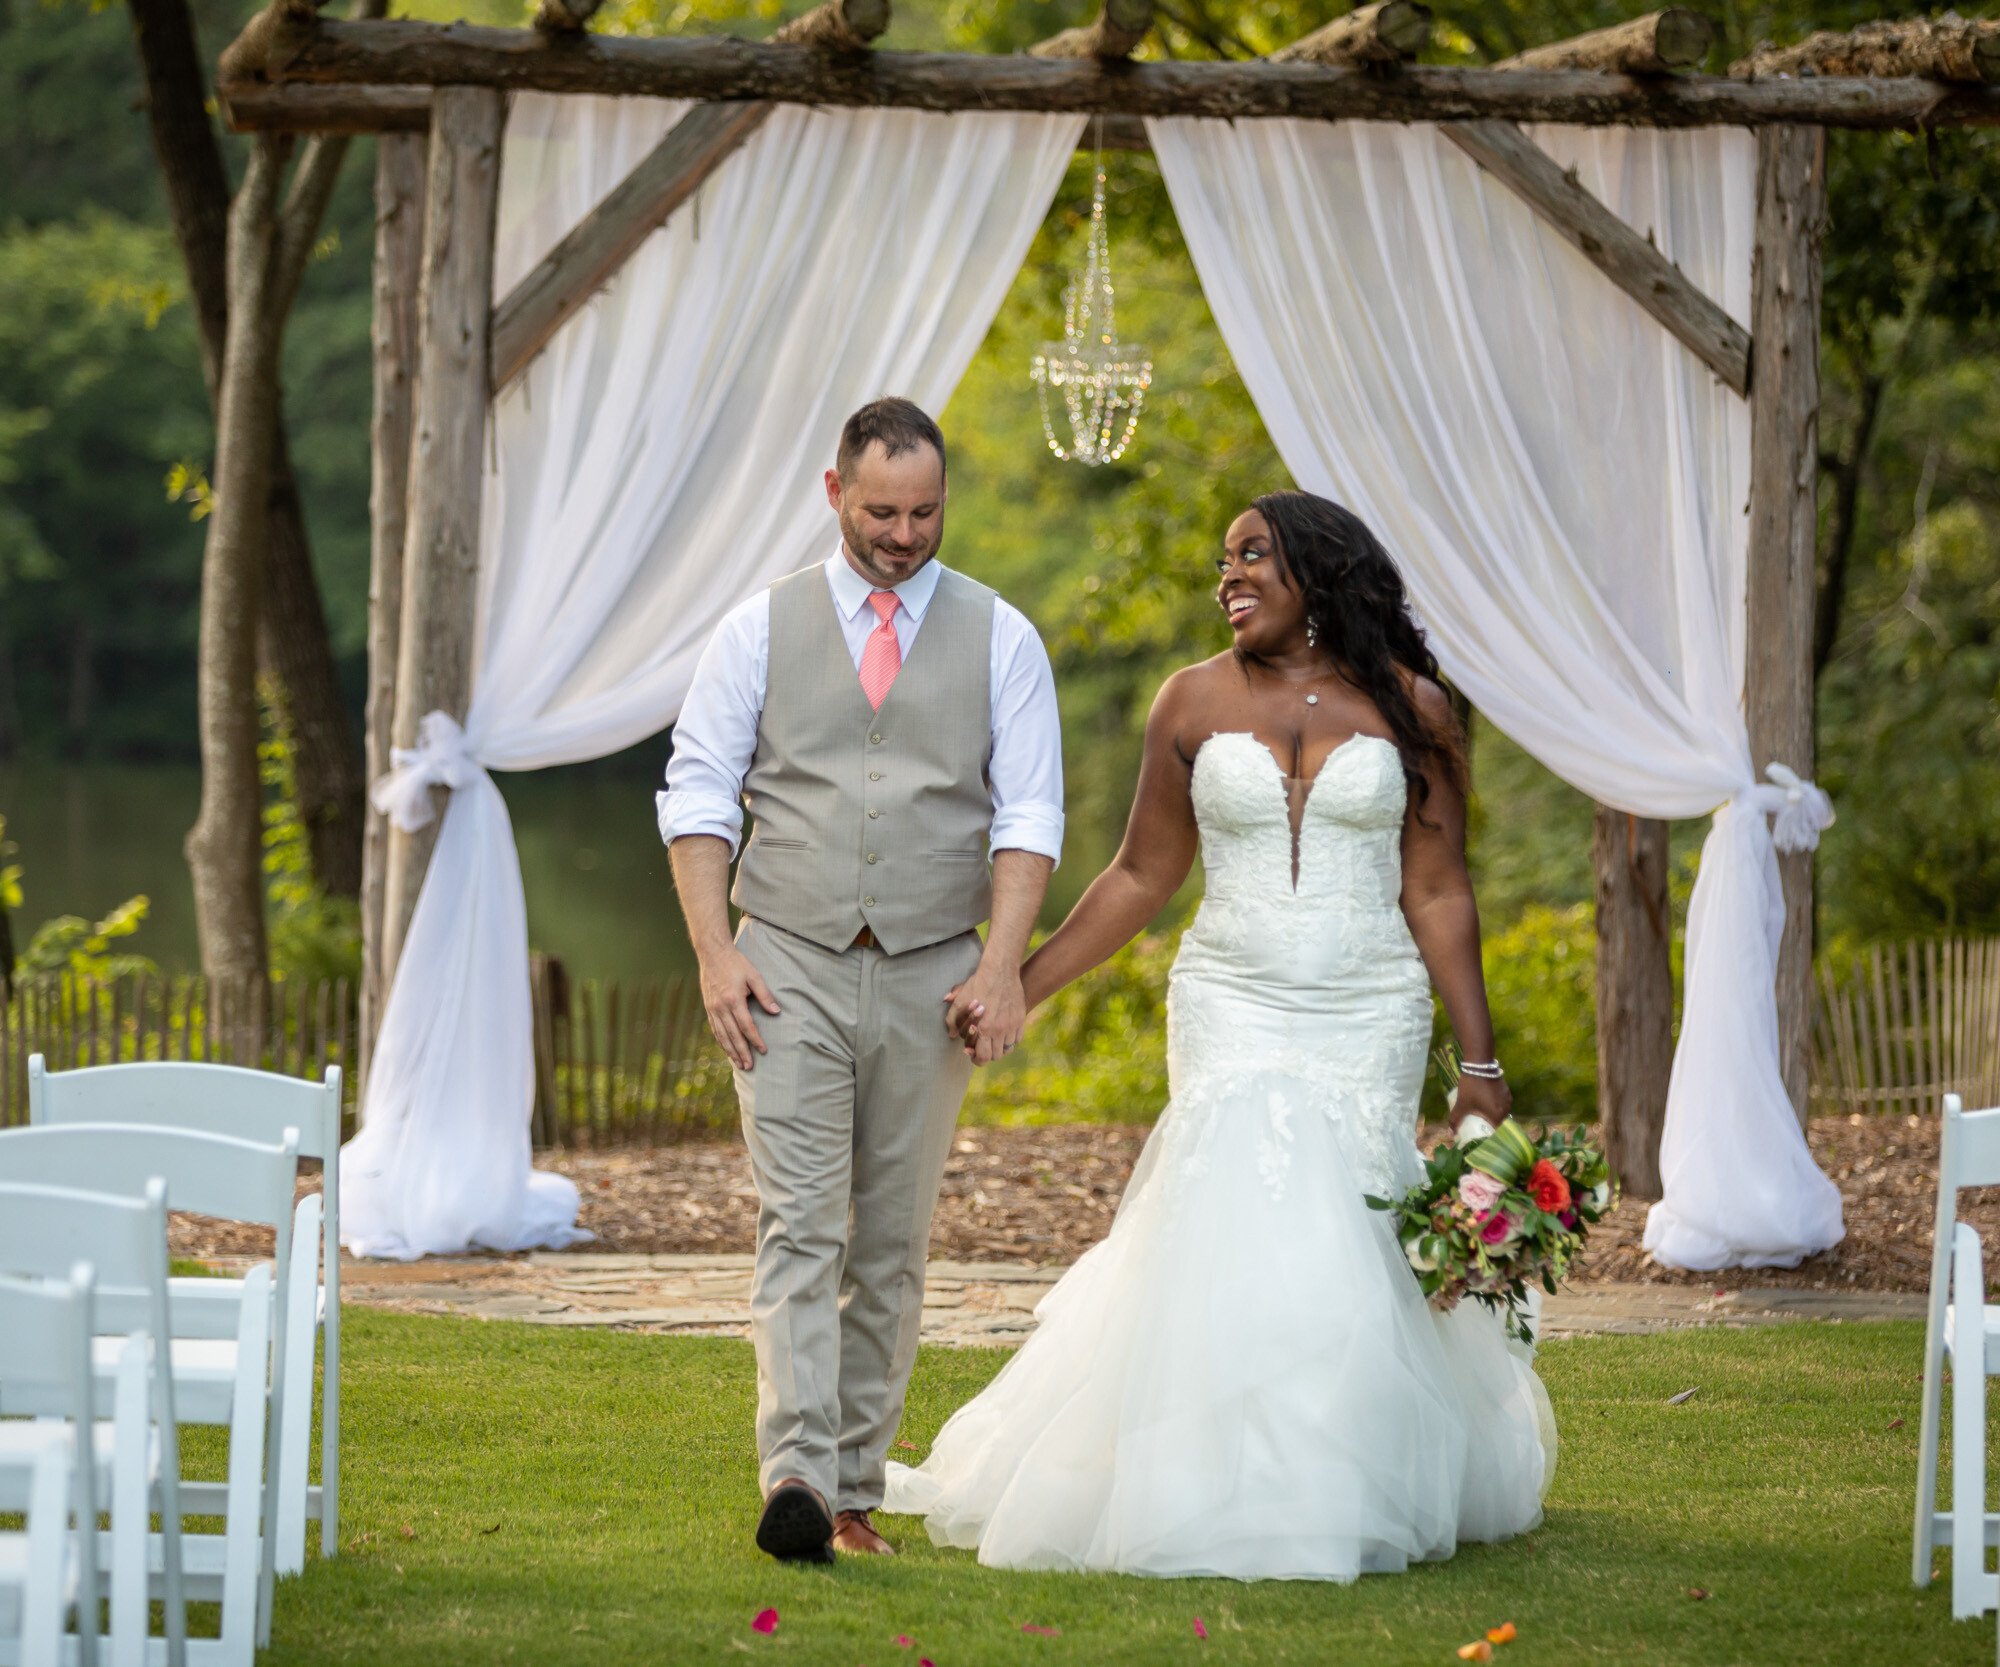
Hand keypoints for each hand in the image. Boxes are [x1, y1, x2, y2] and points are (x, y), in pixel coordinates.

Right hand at [698, 945, 778, 1070]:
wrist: (712, 954)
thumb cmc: (736, 963)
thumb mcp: (754, 975)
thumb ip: (765, 995)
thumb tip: (776, 1012)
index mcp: (733, 999)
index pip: (746, 1026)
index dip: (755, 1040)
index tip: (763, 1050)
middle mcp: (721, 1007)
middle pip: (733, 1035)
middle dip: (742, 1052)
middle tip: (749, 1066)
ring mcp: (712, 1008)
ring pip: (722, 1035)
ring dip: (730, 1051)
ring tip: (739, 1064)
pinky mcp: (708, 1008)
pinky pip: (714, 1029)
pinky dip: (721, 1041)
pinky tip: (727, 1049)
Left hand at [943, 962, 1027, 1066]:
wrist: (1000, 970)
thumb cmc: (978, 984)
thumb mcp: (960, 1001)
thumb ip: (952, 1020)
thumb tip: (952, 1035)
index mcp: (984, 1028)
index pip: (983, 1057)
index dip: (976, 1059)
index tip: (972, 1053)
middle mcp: (1000, 1030)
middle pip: (996, 1056)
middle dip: (987, 1054)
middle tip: (981, 1046)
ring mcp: (1013, 1025)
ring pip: (1008, 1049)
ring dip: (999, 1047)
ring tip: (992, 1039)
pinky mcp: (1021, 1018)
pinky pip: (1017, 1039)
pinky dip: (1010, 1040)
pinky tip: (1003, 1032)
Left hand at [1449, 1073, 1510, 1136]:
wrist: (1479, 1065)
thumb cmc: (1472, 1087)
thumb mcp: (1462, 1104)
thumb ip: (1455, 1120)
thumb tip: (1450, 1134)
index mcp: (1498, 1115)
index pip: (1496, 1132)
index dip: (1489, 1136)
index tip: (1481, 1137)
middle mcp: (1506, 1109)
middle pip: (1499, 1122)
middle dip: (1490, 1126)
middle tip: (1479, 1127)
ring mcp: (1507, 1099)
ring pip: (1501, 1112)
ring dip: (1493, 1115)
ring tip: (1482, 1117)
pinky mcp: (1506, 1090)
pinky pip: (1501, 1103)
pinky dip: (1495, 1106)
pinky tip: (1486, 1104)